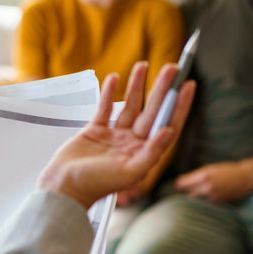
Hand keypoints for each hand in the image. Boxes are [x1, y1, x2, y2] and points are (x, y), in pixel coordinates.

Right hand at [38, 62, 194, 207]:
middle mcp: (131, 143)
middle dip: (161, 89)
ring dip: (137, 86)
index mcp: (143, 153)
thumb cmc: (95, 185)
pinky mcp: (94, 131)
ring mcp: (113, 137)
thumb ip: (151, 152)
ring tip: (143, 65)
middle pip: (151, 110)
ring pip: (130, 106)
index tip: (188, 86)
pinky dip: (108, 93)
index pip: (167, 124)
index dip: (179, 106)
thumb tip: (170, 131)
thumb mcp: (129, 172)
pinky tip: (114, 78)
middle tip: (171, 68)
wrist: (64, 188)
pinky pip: (105, 108)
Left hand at [175, 161, 252, 202]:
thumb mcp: (210, 168)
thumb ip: (195, 175)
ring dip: (195, 198)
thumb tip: (180, 180)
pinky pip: (206, 203)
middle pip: (188, 194)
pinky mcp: (218, 202)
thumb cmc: (228, 170)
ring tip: (195, 195)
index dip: (179, 184)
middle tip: (185, 191)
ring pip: (197, 200)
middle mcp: (207, 187)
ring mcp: (213, 196)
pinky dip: (203, 201)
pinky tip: (205, 198)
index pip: (183, 184)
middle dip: (186, 192)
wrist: (246, 178)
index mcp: (203, 176)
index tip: (177, 185)